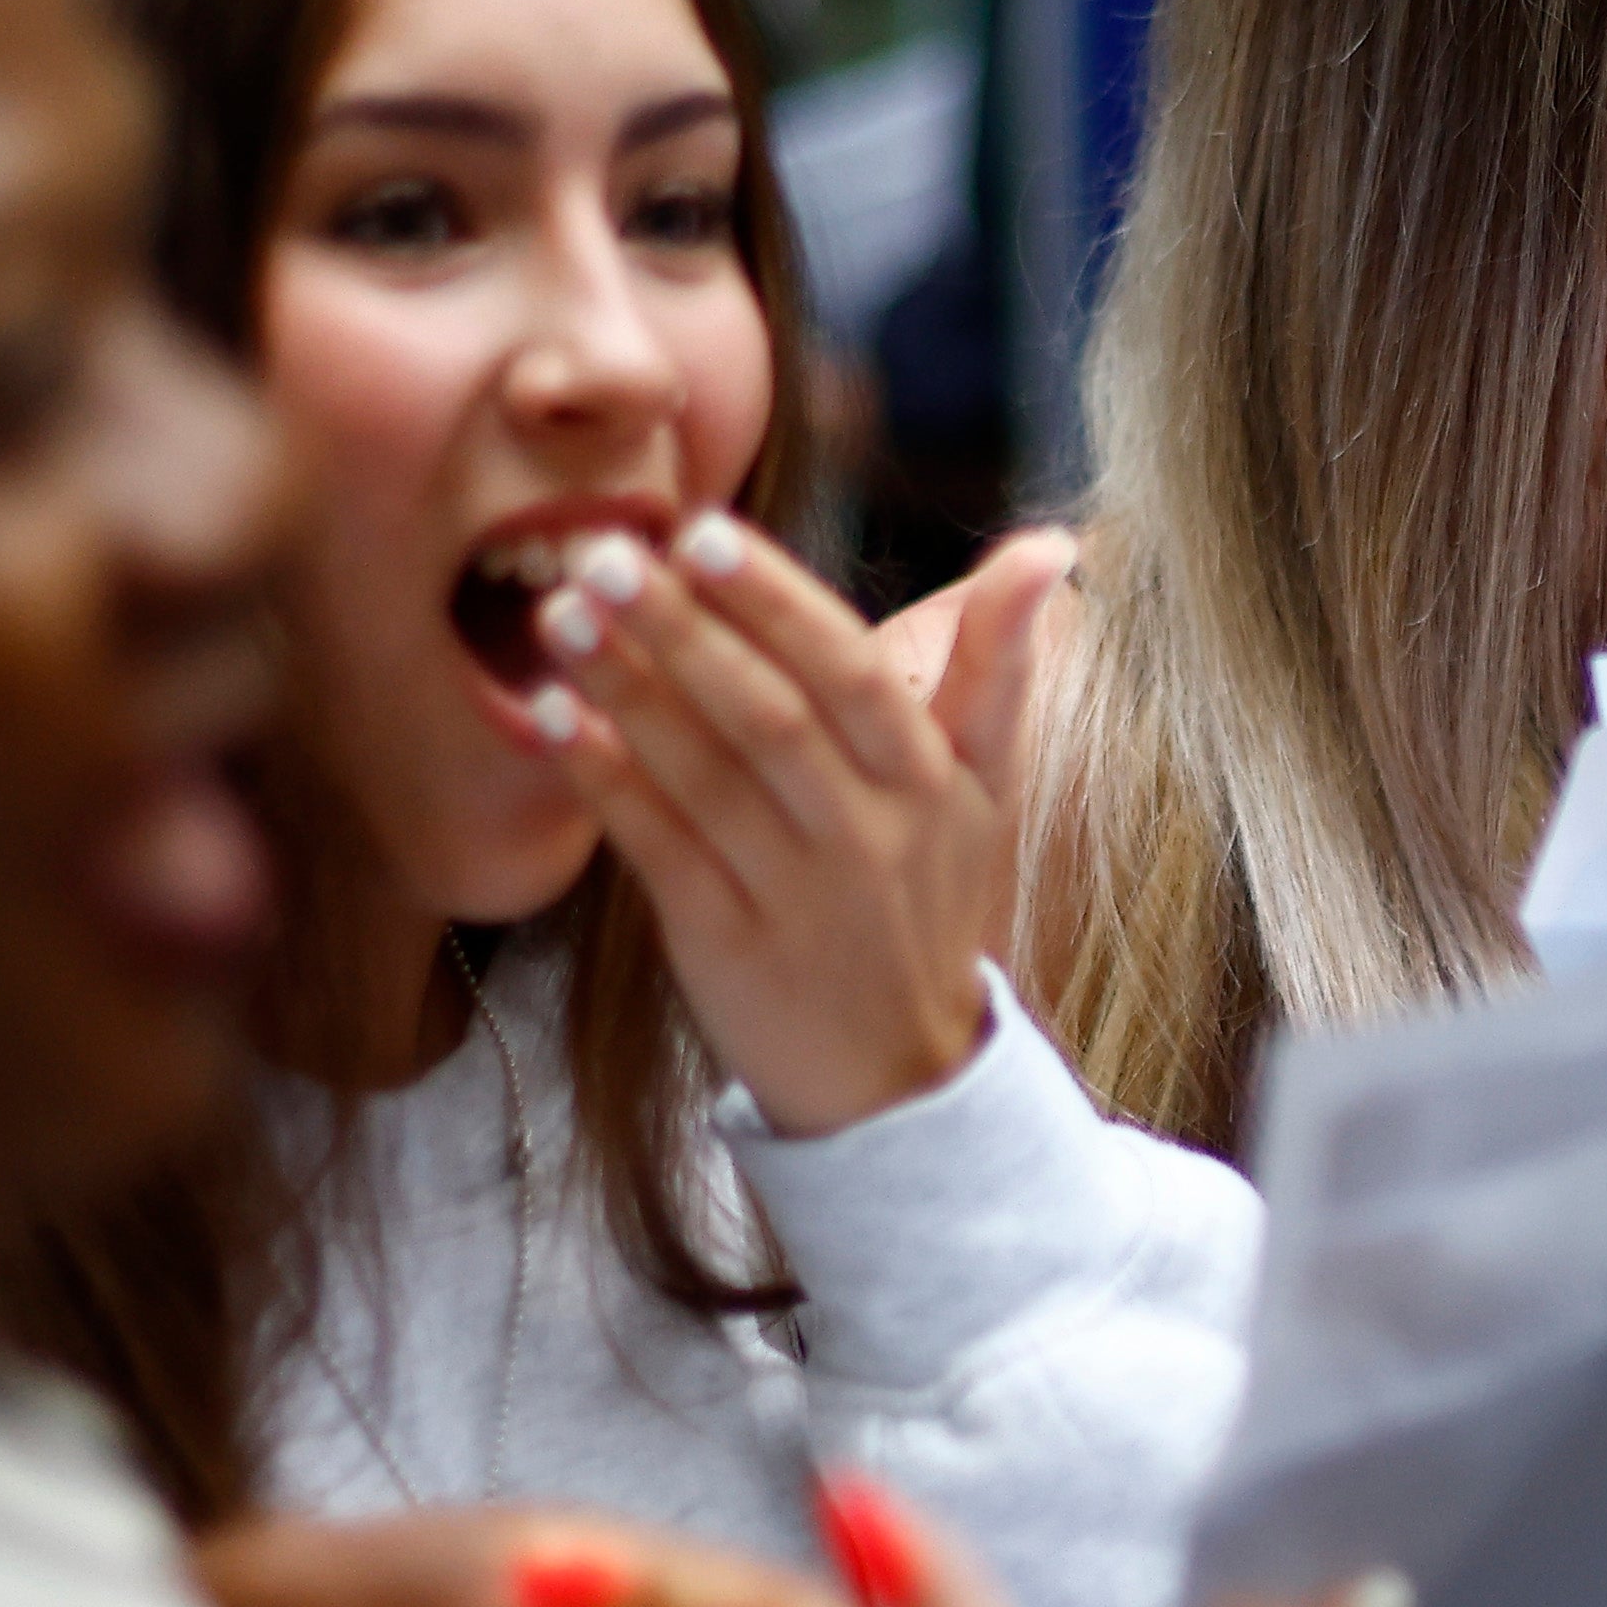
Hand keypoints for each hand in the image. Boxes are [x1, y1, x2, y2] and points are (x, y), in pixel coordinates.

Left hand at [514, 512, 1071, 1133]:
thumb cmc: (929, 902)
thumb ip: (999, 663)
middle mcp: (865, 836)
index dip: (777, 603)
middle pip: (769, 716)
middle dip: (685, 630)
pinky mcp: (723, 943)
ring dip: (628, 688)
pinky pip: (658, 848)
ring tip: (561, 614)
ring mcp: (792, 894)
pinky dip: (606, 780)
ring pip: (704, 775)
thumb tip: (1050, 545)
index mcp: (928, 783)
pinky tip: (557, 717)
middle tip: (608, 555)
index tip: (704, 530)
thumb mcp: (988, 788)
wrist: (898, 1076)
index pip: (852, 674)